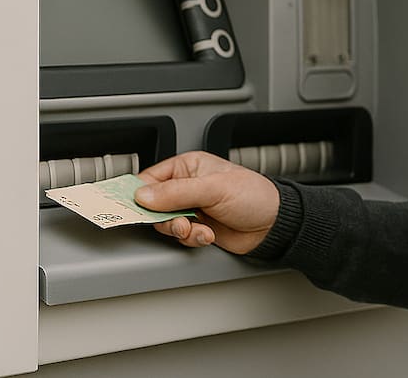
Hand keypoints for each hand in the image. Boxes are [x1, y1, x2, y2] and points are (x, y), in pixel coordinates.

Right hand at [135, 150, 280, 253]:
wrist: (276, 224)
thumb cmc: (254, 195)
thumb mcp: (214, 189)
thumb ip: (176, 192)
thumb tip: (143, 195)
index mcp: (188, 167)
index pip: (150, 179)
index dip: (139, 194)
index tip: (131, 207)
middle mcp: (187, 187)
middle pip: (153, 205)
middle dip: (164, 217)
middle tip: (178, 222)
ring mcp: (192, 209)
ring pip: (166, 224)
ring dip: (180, 230)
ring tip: (196, 229)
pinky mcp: (198, 228)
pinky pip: (182, 237)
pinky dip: (193, 239)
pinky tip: (208, 235)